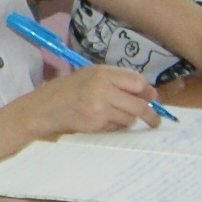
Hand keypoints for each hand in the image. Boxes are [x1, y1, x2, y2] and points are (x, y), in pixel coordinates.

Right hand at [13, 66, 161, 143]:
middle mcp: (102, 89)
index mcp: (102, 73)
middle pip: (138, 104)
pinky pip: (116, 128)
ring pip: (129, 118)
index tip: (152, 98)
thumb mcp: (91, 75)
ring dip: (128, 120)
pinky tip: (102, 122)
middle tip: (155, 121)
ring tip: (114, 116)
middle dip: (150, 114)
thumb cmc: (69, 90)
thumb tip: (148, 94)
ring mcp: (99, 108)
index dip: (147, 91)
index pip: (136, 82)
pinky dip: (115, 127)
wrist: (45, 107)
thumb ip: (117, 81)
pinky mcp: (96, 124)